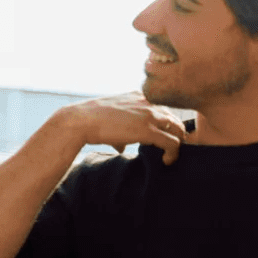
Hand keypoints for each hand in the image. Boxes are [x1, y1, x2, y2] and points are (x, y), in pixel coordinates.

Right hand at [54, 92, 188, 164]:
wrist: (79, 121)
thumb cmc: (88, 121)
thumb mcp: (108, 119)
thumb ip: (120, 132)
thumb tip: (122, 147)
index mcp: (139, 96)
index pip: (163, 109)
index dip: (165, 126)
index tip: (161, 139)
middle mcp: (148, 102)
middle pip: (174, 119)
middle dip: (175, 135)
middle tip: (169, 150)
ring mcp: (149, 115)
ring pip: (178, 130)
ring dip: (177, 144)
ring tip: (169, 156)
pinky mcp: (148, 130)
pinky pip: (173, 142)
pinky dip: (174, 153)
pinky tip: (167, 161)